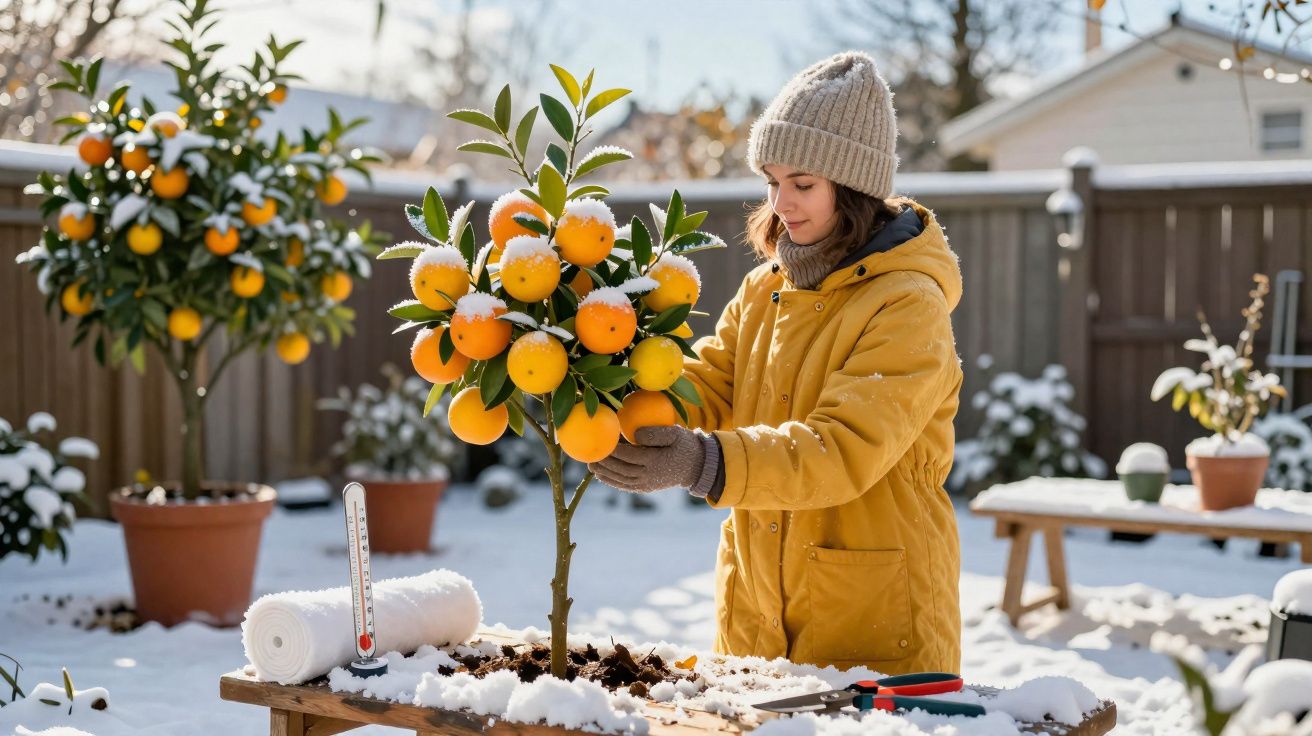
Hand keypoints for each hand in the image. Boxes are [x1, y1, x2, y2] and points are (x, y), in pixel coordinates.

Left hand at [587, 425, 704, 492]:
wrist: (695, 466)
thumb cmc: (684, 445)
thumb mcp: (676, 433)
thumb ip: (656, 433)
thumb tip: (635, 434)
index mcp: (656, 461)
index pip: (629, 456)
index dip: (614, 450)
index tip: (602, 443)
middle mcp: (650, 476)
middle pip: (622, 469)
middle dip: (605, 463)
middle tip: (591, 455)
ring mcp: (647, 484)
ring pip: (621, 480)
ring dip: (605, 473)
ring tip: (591, 465)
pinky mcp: (646, 488)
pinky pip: (625, 486)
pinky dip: (612, 481)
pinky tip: (601, 475)